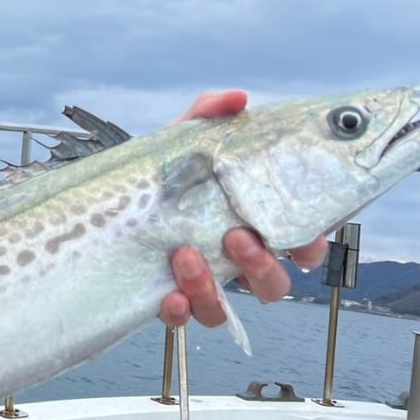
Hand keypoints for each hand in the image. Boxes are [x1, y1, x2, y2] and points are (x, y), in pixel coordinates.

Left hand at [157, 90, 328, 327]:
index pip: (302, 245)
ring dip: (212, 288)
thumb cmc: (164, 172)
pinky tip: (168, 295)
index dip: (312, 247)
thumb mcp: (183, 140)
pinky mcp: (170, 298)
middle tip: (236, 236)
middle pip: (274, 285)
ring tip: (184, 254)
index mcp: (253, 225)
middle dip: (262, 267)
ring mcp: (203, 284)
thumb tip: (237, 99)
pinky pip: (184, 320)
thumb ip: (210, 115)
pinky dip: (180, 312)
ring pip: (226, 309)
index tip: (305, 238)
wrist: (106, 204)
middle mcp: (233, 262)